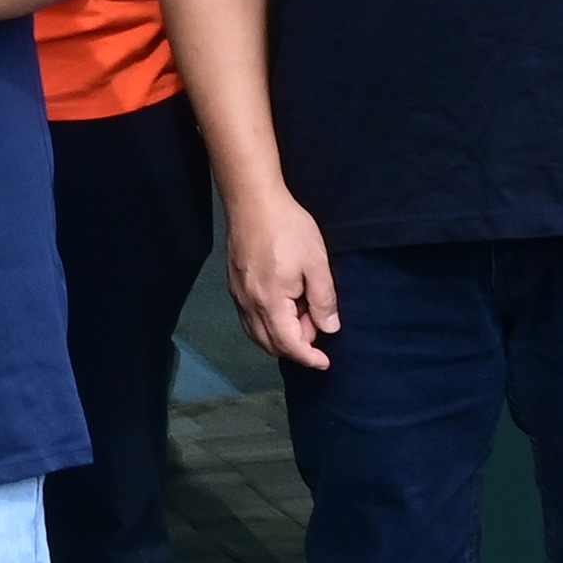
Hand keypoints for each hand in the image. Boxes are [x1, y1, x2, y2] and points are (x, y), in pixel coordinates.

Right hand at [226, 179, 339, 368]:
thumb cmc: (288, 228)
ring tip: (303, 314)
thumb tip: (329, 328)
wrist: (253, 201)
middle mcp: (249, 305)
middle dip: (296, 345)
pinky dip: (267, 324)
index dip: (309, 358)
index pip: (289, 345)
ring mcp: (238, 295)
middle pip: (270, 344)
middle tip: (318, 323)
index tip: (325, 362)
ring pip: (257, 333)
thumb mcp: (317, 263)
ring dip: (281, 336)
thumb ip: (324, 300)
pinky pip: (249, 319)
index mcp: (271, 303)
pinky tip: (283, 306)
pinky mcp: (234, 284)